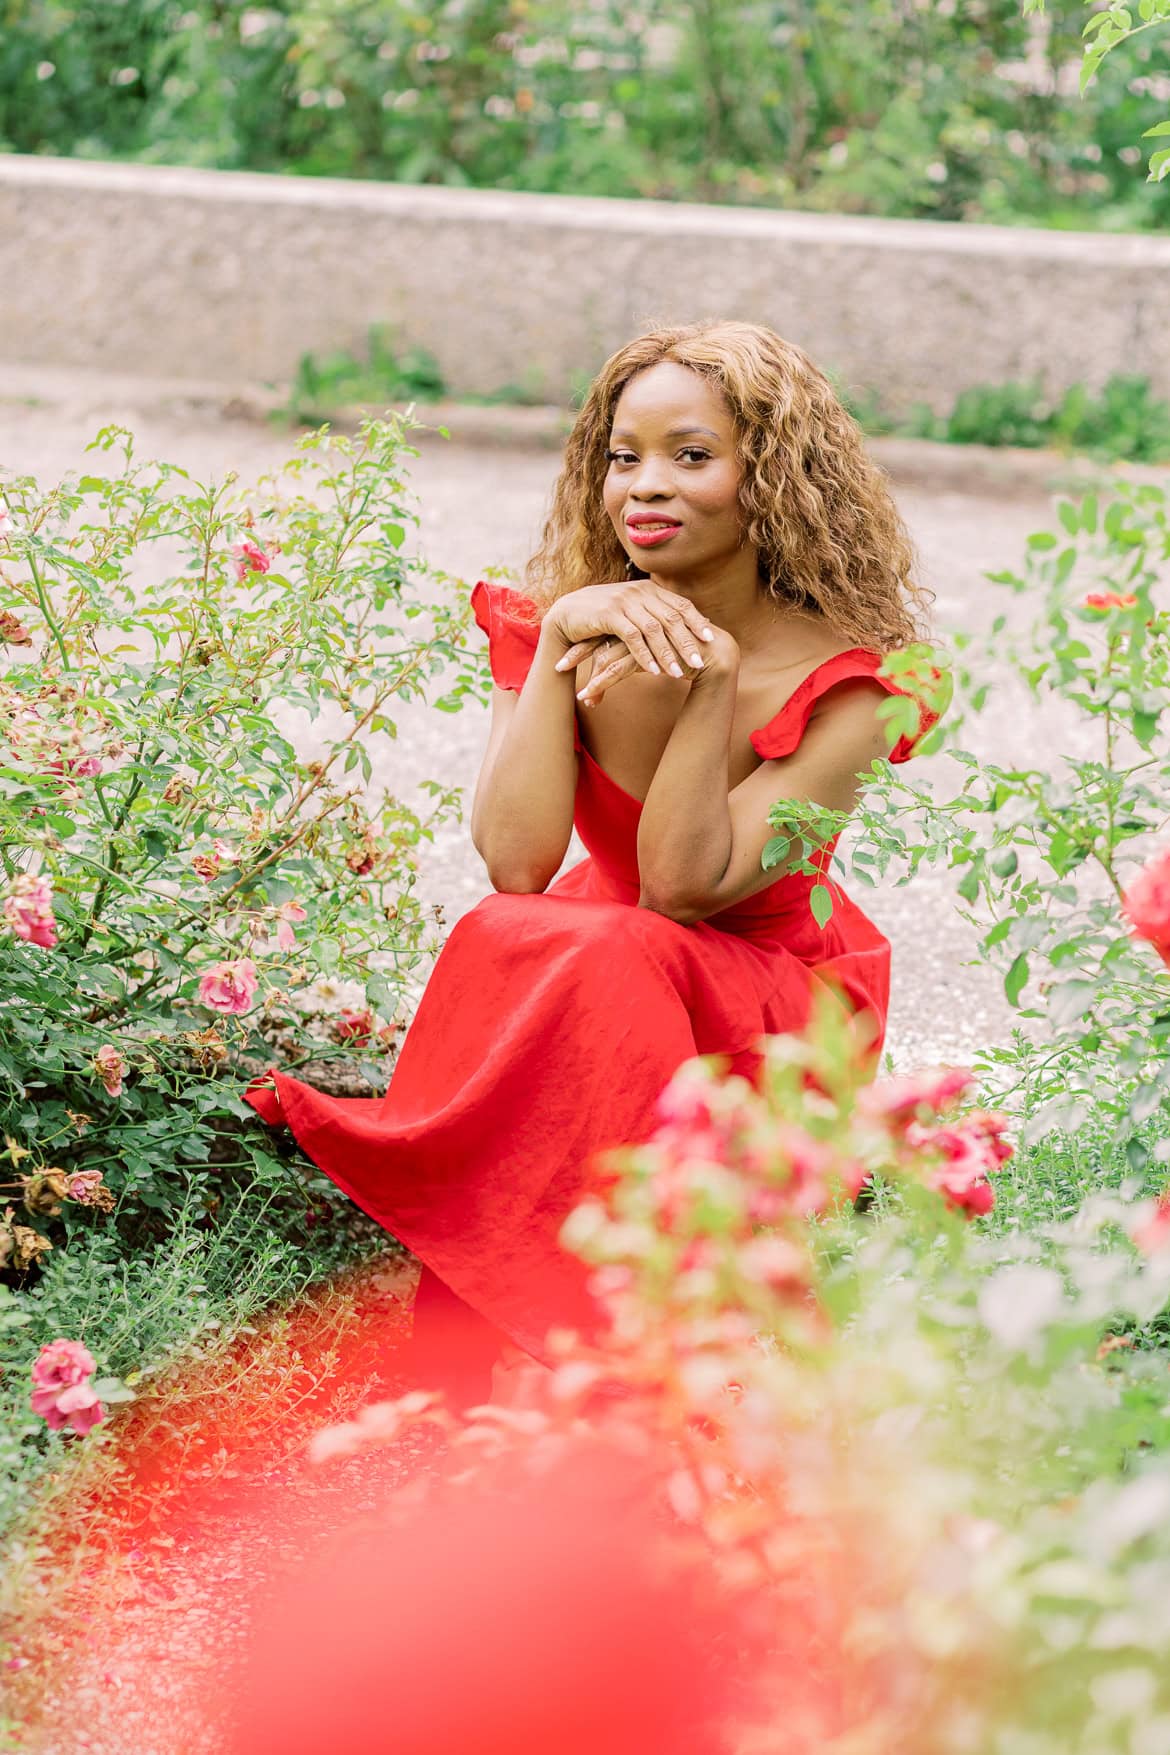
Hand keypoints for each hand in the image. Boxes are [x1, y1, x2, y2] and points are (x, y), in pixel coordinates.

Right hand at [547, 581, 715, 681]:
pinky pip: (632, 637)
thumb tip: (677, 628)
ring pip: (654, 629)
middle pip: (671, 618)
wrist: (568, 612)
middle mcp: (640, 591)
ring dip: (667, 654)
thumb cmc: (602, 616)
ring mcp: (625, 601)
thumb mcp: (632, 611)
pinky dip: (644, 655)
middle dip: (687, 642)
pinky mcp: (609, 614)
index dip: (696, 621)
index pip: (680, 604)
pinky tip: (653, 672)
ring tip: (678, 674)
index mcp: (649, 589)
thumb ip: (653, 614)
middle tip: (700, 663)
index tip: (710, 638)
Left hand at [574, 623, 738, 708]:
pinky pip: (622, 669)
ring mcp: (647, 637)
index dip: (585, 639)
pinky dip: (604, 683)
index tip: (565, 652)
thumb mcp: (656, 648)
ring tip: (578, 694)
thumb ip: (636, 647)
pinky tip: (591, 697)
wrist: (717, 657)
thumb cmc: (686, 653)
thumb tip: (611, 658)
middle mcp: (640, 621)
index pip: (605, 626)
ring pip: (609, 656)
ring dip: (591, 676)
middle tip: (557, 666)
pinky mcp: (654, 653)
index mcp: (639, 615)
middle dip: (579, 654)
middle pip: (602, 637)